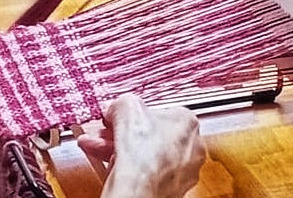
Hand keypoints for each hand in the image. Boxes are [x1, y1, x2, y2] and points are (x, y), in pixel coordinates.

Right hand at [77, 94, 204, 197]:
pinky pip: (146, 175)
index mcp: (188, 122)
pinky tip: (114, 167)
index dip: (135, 115)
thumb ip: (122, 103)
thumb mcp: (126, 107)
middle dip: (125, 134)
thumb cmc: (142, 151)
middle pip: (152, 136)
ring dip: (122, 151)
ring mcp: (182, 173)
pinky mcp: (170, 191)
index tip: (120, 118)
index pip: (160, 112)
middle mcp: (192, 148)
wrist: (138, 189)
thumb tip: (116, 108)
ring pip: (147, 157)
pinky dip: (130, 171)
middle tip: (108, 133)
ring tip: (101, 148)